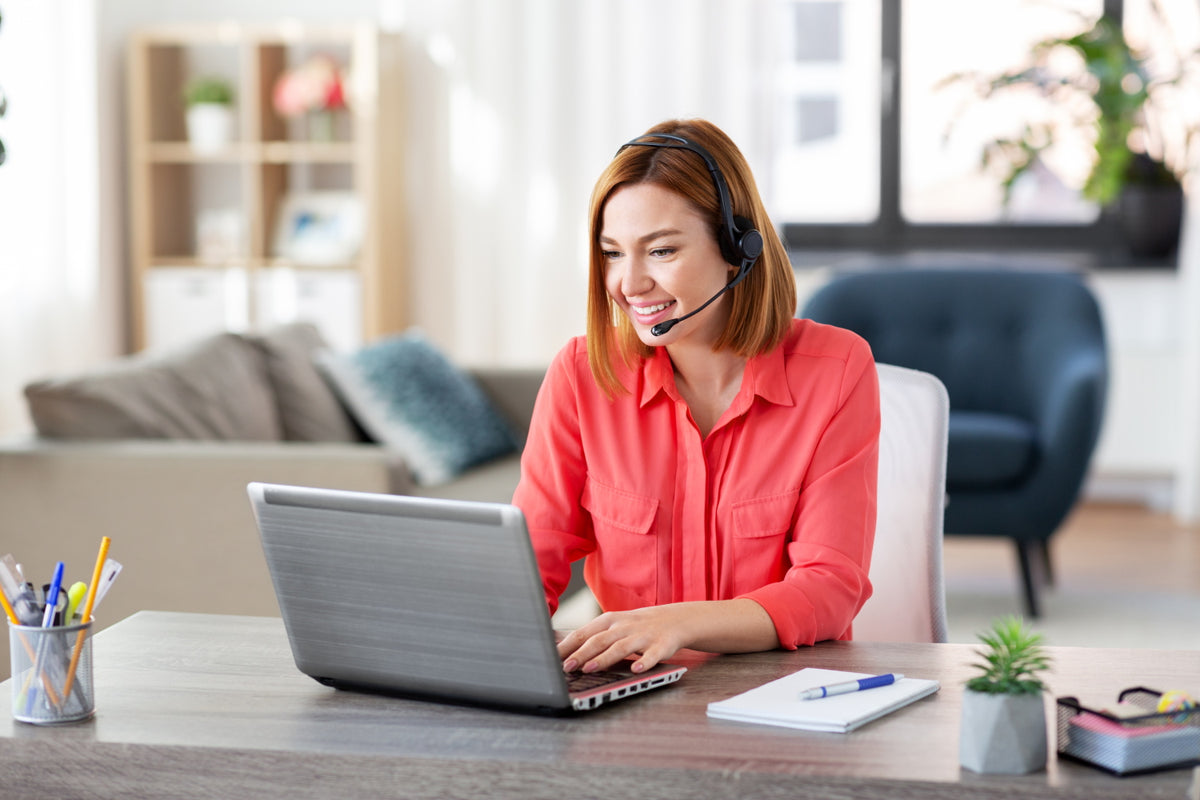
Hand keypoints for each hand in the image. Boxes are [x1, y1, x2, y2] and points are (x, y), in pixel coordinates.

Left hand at [557, 605, 691, 675]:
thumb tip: (564, 653)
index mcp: (609, 621)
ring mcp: (643, 636)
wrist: (675, 619)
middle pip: (599, 640)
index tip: (552, 658)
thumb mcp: (615, 626)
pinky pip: (652, 655)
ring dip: (604, 658)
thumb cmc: (637, 626)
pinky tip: (636, 670)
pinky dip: (644, 662)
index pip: (583, 633)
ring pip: (621, 647)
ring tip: (590, 669)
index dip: (567, 646)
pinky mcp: (661, 646)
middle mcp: (624, 627)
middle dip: (581, 654)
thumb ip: (593, 637)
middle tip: (567, 667)